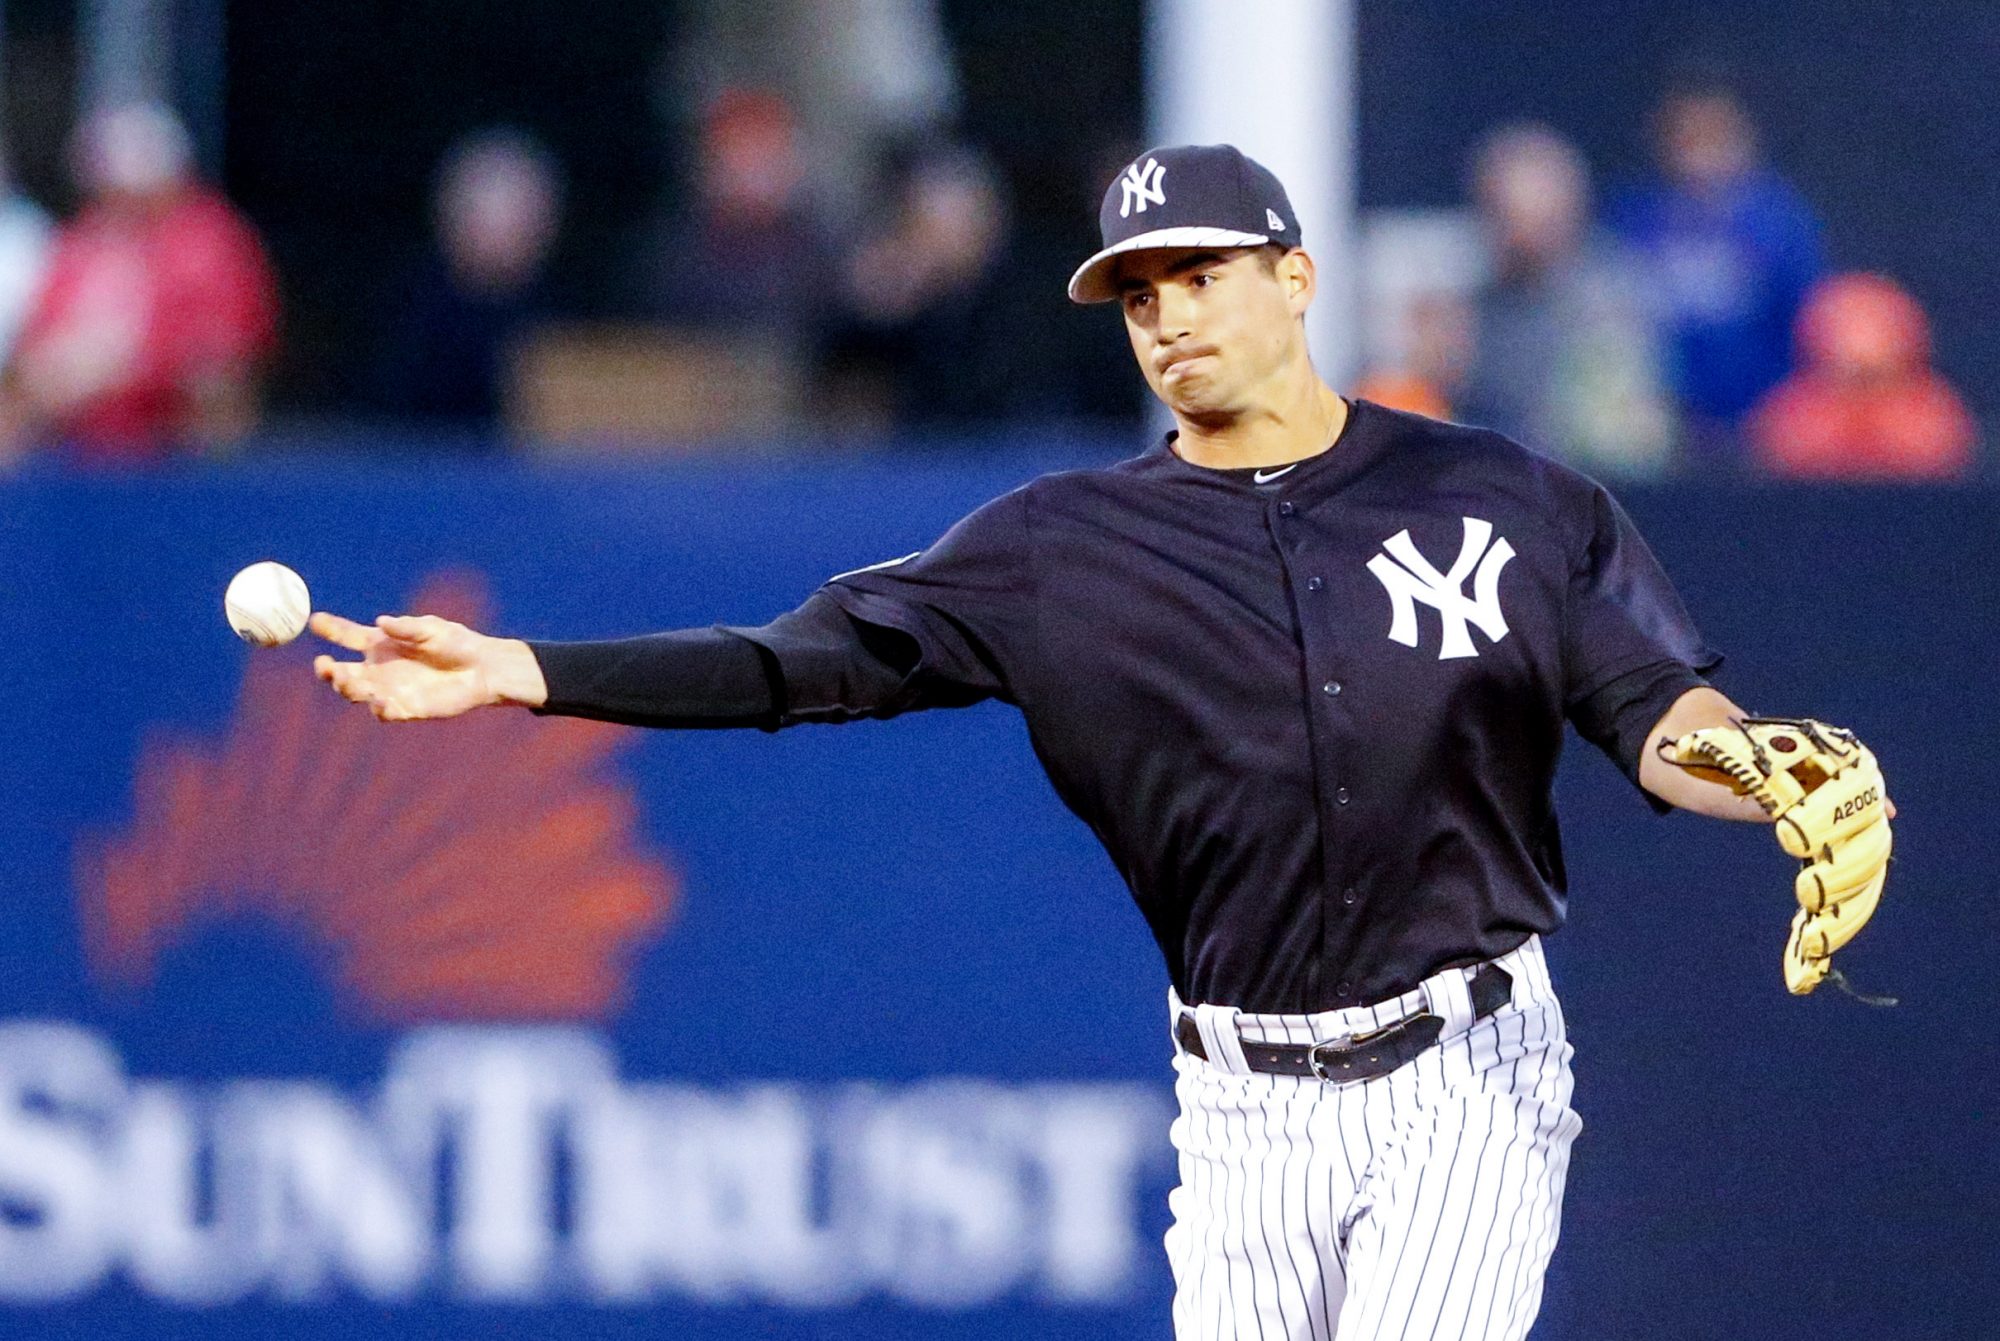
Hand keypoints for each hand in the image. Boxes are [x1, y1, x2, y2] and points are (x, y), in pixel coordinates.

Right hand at [311, 612, 546, 720]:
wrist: (482, 670)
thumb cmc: (456, 643)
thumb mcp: (432, 630)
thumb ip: (407, 628)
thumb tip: (381, 622)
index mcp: (380, 644)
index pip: (347, 636)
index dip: (330, 629)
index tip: (314, 621)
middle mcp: (378, 668)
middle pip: (343, 671)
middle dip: (328, 670)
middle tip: (322, 665)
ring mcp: (389, 690)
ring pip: (357, 693)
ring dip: (348, 689)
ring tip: (344, 680)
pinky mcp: (406, 709)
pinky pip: (385, 712)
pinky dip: (380, 709)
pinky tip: (380, 703)